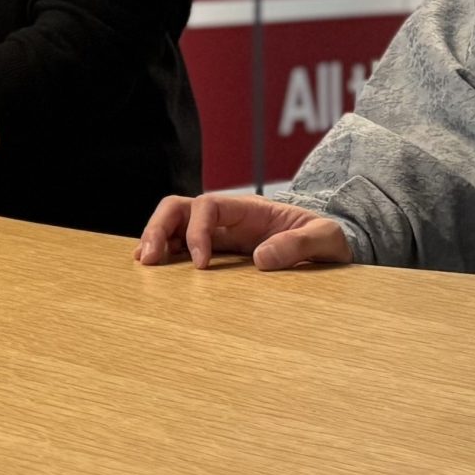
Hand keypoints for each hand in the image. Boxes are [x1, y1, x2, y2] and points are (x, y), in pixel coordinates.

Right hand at [135, 193, 351, 269]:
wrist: (331, 245)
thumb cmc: (329, 238)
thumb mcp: (326, 238)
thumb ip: (299, 244)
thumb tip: (262, 258)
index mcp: (249, 209)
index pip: (208, 206)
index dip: (197, 231)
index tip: (201, 264)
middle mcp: (227, 217)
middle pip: (179, 208)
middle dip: (159, 228)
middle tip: (149, 258)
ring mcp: (219, 233)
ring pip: (174, 223)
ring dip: (155, 238)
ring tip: (143, 262)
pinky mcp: (217, 250)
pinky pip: (181, 245)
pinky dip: (164, 252)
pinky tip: (154, 268)